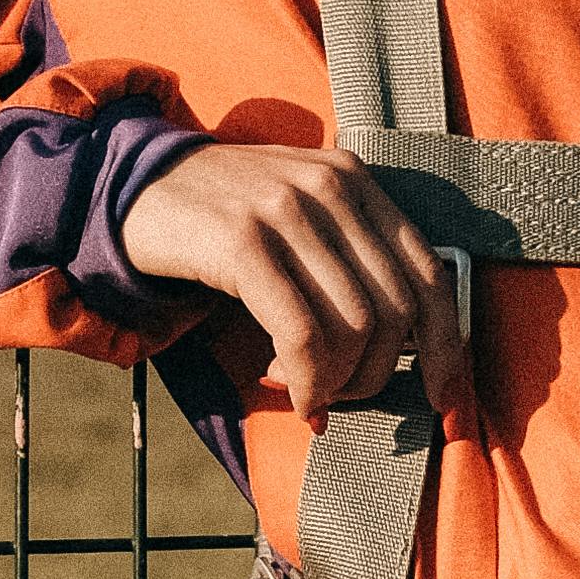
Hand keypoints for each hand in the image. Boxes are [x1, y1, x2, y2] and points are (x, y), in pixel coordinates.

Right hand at [116, 137, 467, 416]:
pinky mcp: (243, 241)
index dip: (446, 344)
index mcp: (354, 181)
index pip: (427, 272)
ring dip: (333, 381)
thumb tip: (405, 351)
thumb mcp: (298, 221)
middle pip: (393, 310)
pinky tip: (289, 391)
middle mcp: (330, 187)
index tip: (443, 397)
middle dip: (373, 374)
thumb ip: (349, 263)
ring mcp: (287, 209)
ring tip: (303, 389)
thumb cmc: (222, 221)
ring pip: (352, 326)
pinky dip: (306, 380)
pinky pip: (302, 333)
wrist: (133, 189)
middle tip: (336, 397)